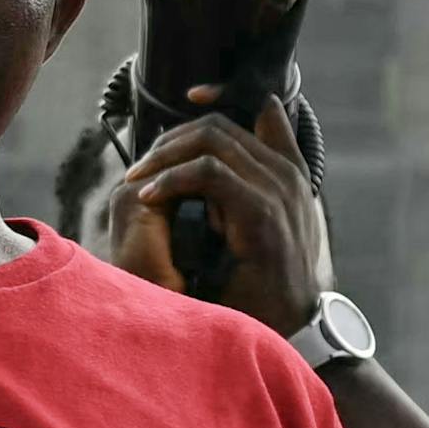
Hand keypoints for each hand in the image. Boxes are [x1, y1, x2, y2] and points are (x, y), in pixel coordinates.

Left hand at [91, 108, 333, 326]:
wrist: (284, 331)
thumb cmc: (261, 285)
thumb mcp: (251, 230)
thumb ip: (238, 190)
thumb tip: (206, 161)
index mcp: (290, 173)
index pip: (263, 109)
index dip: (223, 95)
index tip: (191, 97)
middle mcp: (288, 176)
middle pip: (220, 126)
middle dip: (171, 140)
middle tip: (140, 169)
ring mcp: (280, 193)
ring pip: (213, 142)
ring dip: (166, 158)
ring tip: (139, 182)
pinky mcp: (263, 215)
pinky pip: (211, 174)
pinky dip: (173, 180)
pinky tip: (150, 198)